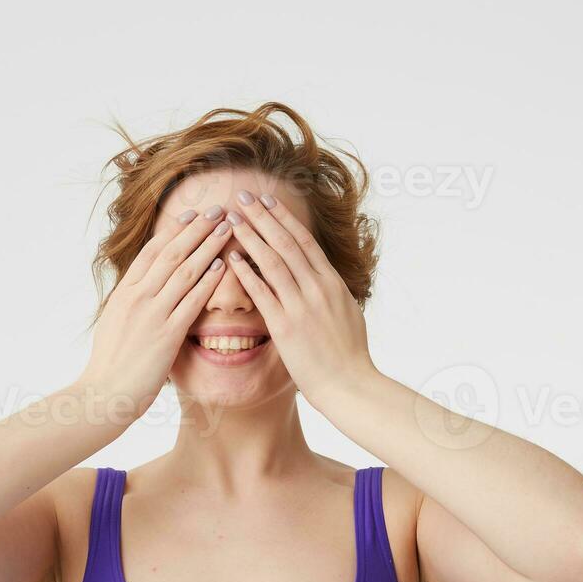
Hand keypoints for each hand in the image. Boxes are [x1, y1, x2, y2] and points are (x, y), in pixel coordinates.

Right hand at [78, 205, 232, 420]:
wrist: (102, 394)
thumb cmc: (109, 365)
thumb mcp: (114, 324)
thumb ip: (129, 303)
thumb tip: (139, 290)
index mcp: (124, 292)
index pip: (152, 252)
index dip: (174, 231)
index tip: (191, 215)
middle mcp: (137, 297)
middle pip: (172, 253)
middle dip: (196, 229)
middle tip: (217, 210)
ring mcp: (152, 314)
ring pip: (184, 271)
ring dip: (208, 246)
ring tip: (226, 229)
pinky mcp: (166, 335)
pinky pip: (191, 302)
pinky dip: (207, 282)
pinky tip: (222, 267)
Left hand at [223, 190, 378, 410]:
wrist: (350, 384)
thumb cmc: (349, 355)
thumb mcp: (347, 313)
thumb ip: (332, 292)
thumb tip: (323, 279)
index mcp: (332, 283)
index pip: (304, 241)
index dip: (283, 218)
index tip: (267, 200)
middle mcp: (317, 288)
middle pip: (286, 243)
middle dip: (262, 217)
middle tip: (243, 197)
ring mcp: (302, 306)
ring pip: (272, 262)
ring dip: (251, 237)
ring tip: (232, 219)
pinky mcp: (286, 327)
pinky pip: (263, 293)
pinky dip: (246, 273)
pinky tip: (232, 258)